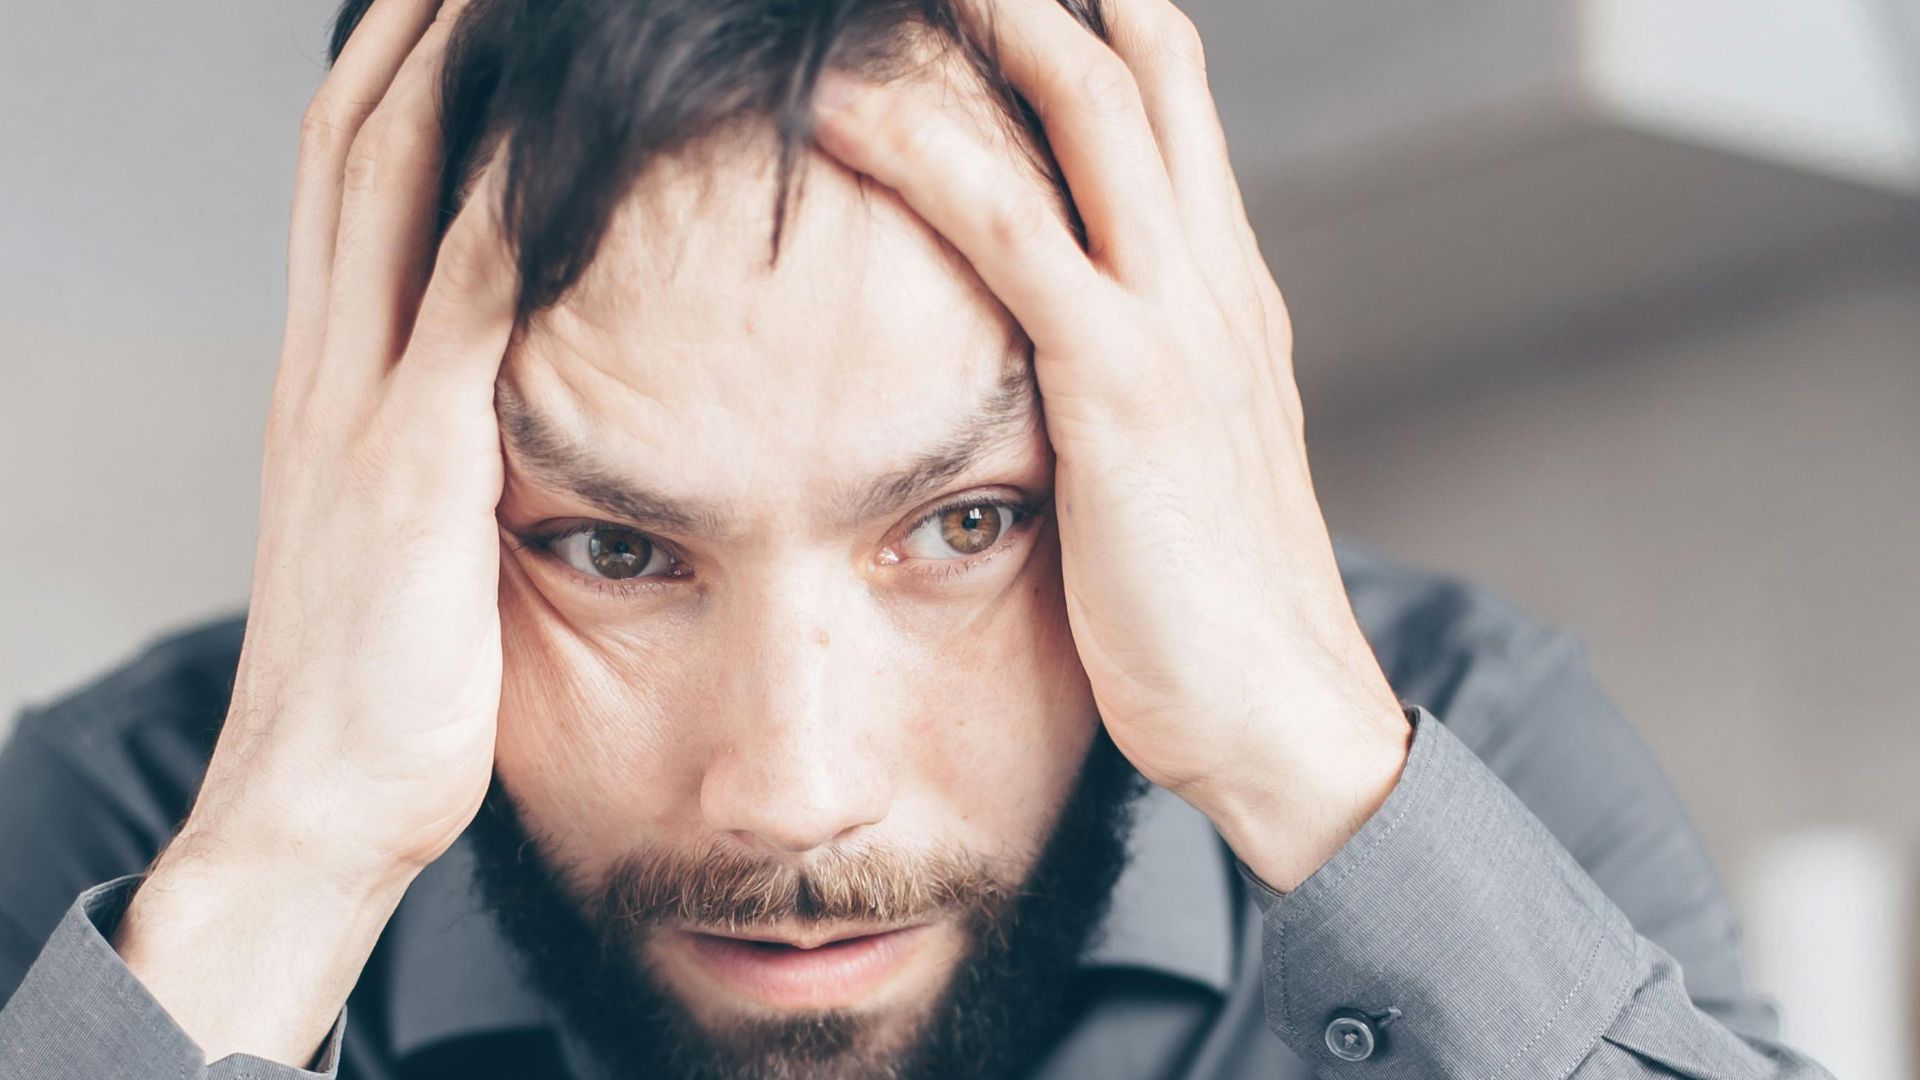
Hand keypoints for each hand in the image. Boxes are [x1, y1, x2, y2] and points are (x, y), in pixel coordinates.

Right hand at [115, 0, 513, 1063]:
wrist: (314, 807)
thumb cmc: (384, 687)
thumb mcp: (402, 538)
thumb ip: (438, 447)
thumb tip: (505, 400)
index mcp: (328, 379)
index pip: (350, 174)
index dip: (399, 67)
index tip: (456, 1)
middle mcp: (329, 367)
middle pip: (358, 139)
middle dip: (418, 26)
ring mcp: (361, 409)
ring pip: (393, 184)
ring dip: (455, 67)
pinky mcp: (413, 469)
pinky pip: (469, 299)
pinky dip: (511, 205)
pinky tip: (565, 136)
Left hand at [809, 0, 1411, 889]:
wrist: (1284, 716)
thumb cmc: (1217, 616)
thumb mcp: (1182, 472)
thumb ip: (1131, 394)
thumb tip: (1055, 369)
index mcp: (1228, 299)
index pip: (1173, 116)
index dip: (1104, 30)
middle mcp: (1214, 282)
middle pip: (1142, 73)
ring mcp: (1177, 323)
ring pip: (1088, 111)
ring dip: (993, 23)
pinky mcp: (1120, 386)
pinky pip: (1008, 231)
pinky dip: (922, 152)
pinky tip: (841, 113)